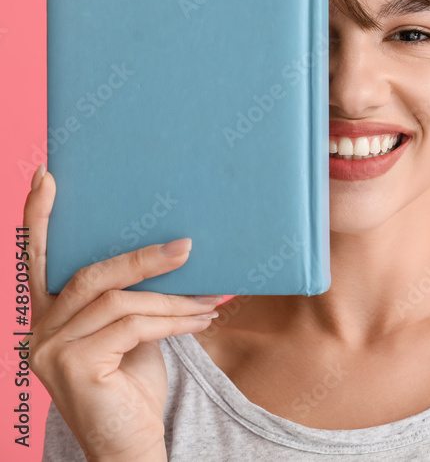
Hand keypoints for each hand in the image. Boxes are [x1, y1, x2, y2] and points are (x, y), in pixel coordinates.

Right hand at [24, 166, 222, 461]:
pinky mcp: (73, 365)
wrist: (131, 448)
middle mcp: (39, 330)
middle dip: (141, 256)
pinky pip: (131, 325)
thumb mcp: (135, 332)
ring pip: (117, 300)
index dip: (39, 217)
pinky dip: (173, 318)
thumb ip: (136, 298)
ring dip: (172, 295)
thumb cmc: (135, 386)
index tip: (47, 174)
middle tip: (187, 245)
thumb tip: (181, 251)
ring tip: (212, 294)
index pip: (38, 259)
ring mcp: (50, 349)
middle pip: (90, 273)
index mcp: (49, 316)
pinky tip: (202, 318)